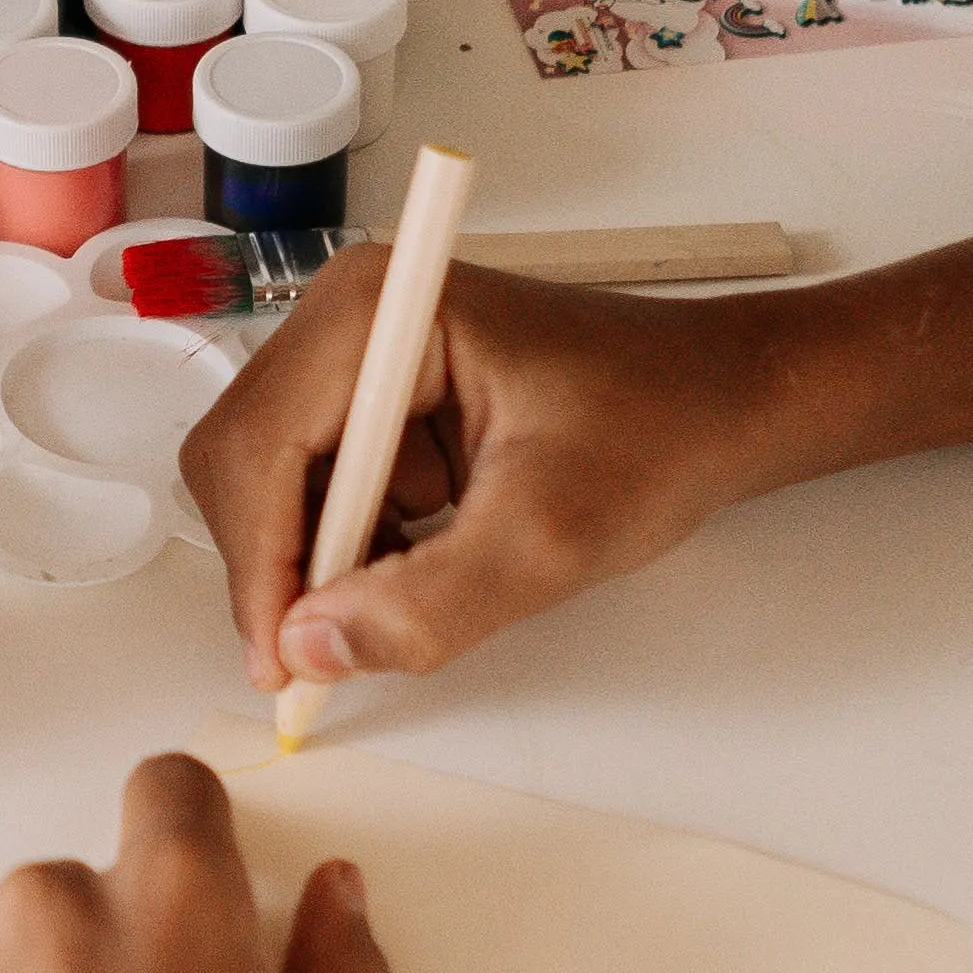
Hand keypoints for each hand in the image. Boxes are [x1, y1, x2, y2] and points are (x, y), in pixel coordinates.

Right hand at [179, 255, 822, 695]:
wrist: (726, 401)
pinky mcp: (377, 393)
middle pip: (245, 461)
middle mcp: (348, 316)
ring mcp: (357, 352)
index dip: (260, 564)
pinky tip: (425, 562)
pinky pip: (320, 485)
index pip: (258, 447)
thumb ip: (428, 604)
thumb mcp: (549, 537)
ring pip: (275, 483)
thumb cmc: (658, 430)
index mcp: (378, 312)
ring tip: (413, 594)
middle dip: (283, 565)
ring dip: (323, 559)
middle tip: (328, 656)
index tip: (284, 660)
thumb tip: (314, 648)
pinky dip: (354, 546)